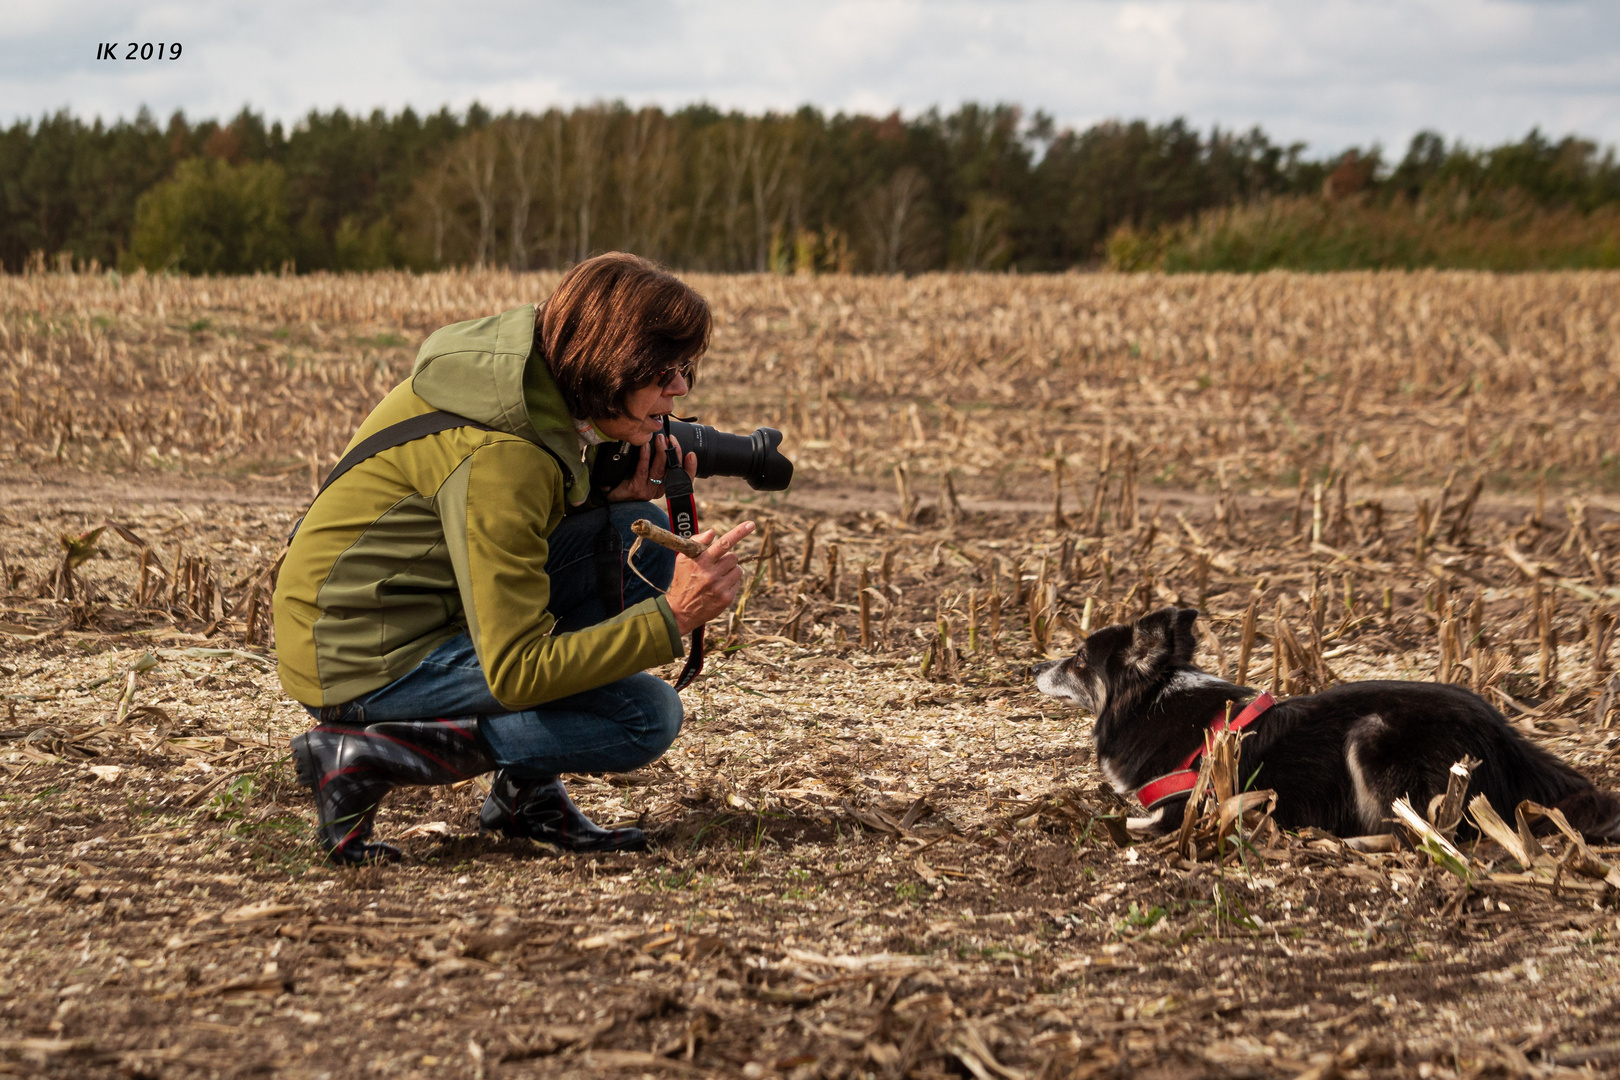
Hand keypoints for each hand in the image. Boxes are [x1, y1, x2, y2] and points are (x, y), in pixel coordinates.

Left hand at [606, 435, 697, 502]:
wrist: (610, 495)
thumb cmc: (628, 481)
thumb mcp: (646, 473)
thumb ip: (657, 463)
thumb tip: (665, 443)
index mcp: (665, 486)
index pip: (683, 479)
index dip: (690, 468)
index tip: (692, 455)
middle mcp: (659, 490)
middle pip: (673, 472)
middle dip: (675, 453)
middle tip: (672, 439)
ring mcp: (648, 491)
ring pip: (659, 470)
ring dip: (661, 452)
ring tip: (660, 439)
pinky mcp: (637, 489)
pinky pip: (643, 470)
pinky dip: (645, 457)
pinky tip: (645, 447)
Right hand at [665, 520, 755, 635]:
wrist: (679, 611)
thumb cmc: (682, 580)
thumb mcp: (683, 559)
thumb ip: (697, 542)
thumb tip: (713, 532)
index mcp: (701, 561)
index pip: (723, 543)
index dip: (738, 532)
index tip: (751, 524)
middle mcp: (711, 574)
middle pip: (733, 557)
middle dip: (727, 559)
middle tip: (717, 566)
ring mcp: (720, 587)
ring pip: (738, 570)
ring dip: (730, 571)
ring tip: (717, 578)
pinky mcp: (726, 599)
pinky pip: (737, 583)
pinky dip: (730, 583)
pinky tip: (718, 588)